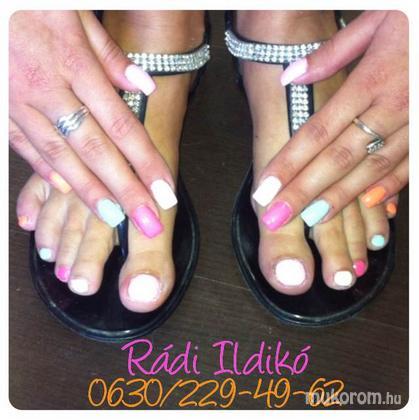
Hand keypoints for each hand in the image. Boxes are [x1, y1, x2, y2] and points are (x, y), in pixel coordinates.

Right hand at [9, 11, 176, 234]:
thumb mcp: (76, 15)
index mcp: (74, 64)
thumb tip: (144, 88)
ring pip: (60, 156)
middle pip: (95, 150)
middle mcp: (47, 88)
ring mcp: (18, 100)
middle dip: (125, 191)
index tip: (165, 191)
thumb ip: (111, 56)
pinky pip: (24, 145)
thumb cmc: (32, 2)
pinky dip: (46, 171)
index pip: (121, 126)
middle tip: (147, 221)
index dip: (146, 162)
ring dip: (89, 192)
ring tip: (114, 219)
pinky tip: (66, 192)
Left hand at [252, 11, 407, 227]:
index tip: (265, 187)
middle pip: (339, 158)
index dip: (288, 163)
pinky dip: (390, 187)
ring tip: (310, 219)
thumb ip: (330, 54)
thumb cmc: (417, 19)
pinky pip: (411, 164)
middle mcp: (393, 106)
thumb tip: (289, 76)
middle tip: (277, 216)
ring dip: (340, 197)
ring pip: (372, 168)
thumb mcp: (375, 22)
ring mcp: (416, 122)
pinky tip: (368, 205)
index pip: (318, 131)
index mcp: (372, 79)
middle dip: (304, 191)